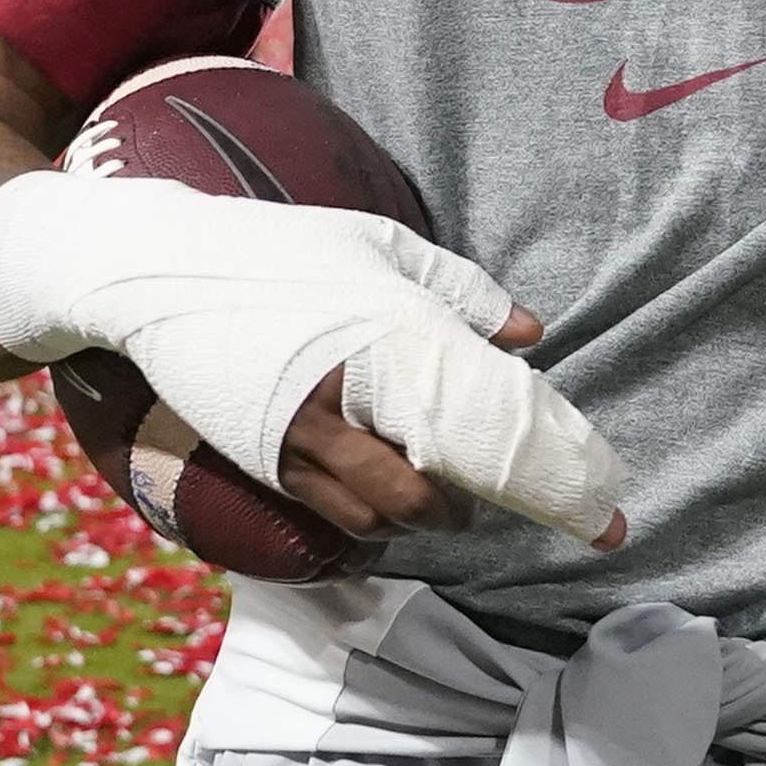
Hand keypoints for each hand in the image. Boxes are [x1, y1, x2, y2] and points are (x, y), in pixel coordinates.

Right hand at [0, 174, 627, 547]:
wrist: (157, 269)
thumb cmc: (278, 247)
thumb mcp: (377, 244)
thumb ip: (461, 289)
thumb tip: (532, 331)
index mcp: (393, 333)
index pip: (495, 419)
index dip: (556, 474)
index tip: (608, 516)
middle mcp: (352, 397)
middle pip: (441, 492)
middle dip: (487, 509)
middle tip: (516, 502)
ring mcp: (302, 438)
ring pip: (389, 515)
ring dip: (430, 517)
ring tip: (451, 496)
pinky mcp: (266, 461)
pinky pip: (338, 517)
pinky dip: (377, 521)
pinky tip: (390, 495)